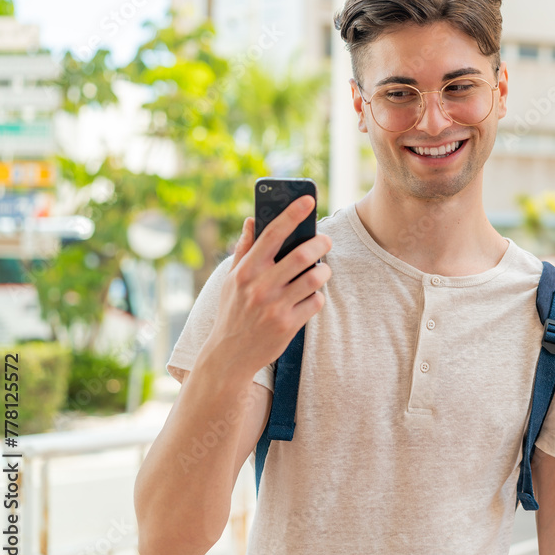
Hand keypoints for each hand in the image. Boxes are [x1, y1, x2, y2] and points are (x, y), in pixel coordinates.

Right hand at [203, 195, 331, 378]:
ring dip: (324, 270)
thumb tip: (251, 220)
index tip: (308, 199)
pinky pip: (316, 302)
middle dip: (320, 243)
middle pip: (302, 255)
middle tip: (325, 240)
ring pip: (315, 278)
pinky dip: (318, 296)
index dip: (292, 214)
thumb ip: (244, 250)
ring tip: (321, 269)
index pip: (272, 234)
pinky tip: (310, 297)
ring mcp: (275, 306)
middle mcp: (260, 286)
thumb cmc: (232, 312)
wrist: (229, 355)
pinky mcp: (288, 325)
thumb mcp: (231, 280)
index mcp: (246, 270)